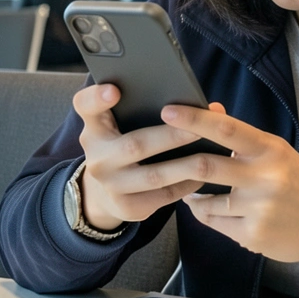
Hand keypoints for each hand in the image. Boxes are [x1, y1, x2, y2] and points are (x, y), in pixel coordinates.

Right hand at [72, 84, 210, 230]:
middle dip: (172, 135)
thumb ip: (144, 109)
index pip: (85, 106)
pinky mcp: (126, 207)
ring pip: (154, 175)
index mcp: (94, 127)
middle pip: (135, 144)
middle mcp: (97, 157)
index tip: (115, 90)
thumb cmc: (123, 145)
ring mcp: (110, 185)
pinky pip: (163, 195)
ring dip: (186, 164)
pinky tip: (205, 175)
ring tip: (213, 152)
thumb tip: (204, 106)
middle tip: (200, 128)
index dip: (97, 98)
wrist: (104, 193)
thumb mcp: (120, 126)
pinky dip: (187, 185)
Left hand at [158, 104, 298, 274]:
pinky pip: (214, 222)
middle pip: (208, 165)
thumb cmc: (297, 183)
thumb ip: (244, 138)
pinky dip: (204, 213)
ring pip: (205, 199)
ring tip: (189, 188)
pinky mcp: (253, 234)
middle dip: (178, 163)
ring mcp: (259, 208)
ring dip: (191, 193)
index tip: (168, 111)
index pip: (227, 129)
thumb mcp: (277, 153)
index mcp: (271, 150)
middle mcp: (266, 177)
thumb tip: (211, 111)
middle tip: (159, 158)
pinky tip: (206, 208)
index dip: (195, 120)